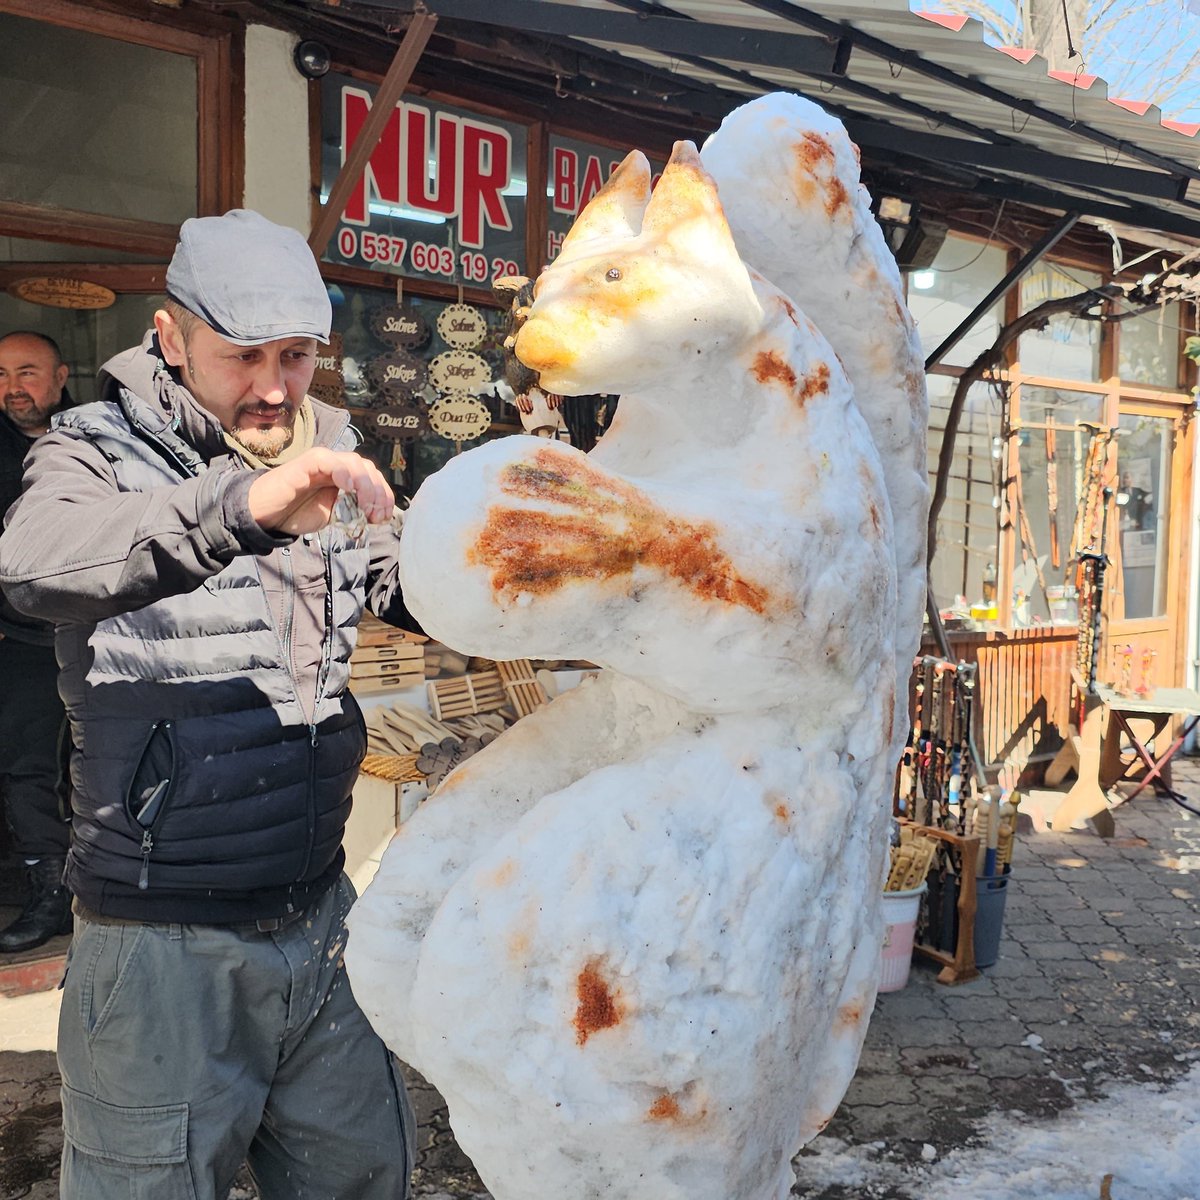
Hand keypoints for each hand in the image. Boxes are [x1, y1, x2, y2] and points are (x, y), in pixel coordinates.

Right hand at [247, 448, 395, 535]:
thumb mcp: (334, 516)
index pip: (373, 477)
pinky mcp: (305, 463)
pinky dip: (341, 471)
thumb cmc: (296, 513)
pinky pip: (326, 459)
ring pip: (353, 461)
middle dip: (377, 492)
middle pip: (367, 468)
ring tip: (364, 505)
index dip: (383, 495)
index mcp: (344, 478)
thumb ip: (354, 512)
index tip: (384, 516)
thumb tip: (378, 516)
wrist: (265, 514)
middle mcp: (336, 466)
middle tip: (374, 514)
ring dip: (365, 484)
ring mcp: (321, 463)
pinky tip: (346, 487)